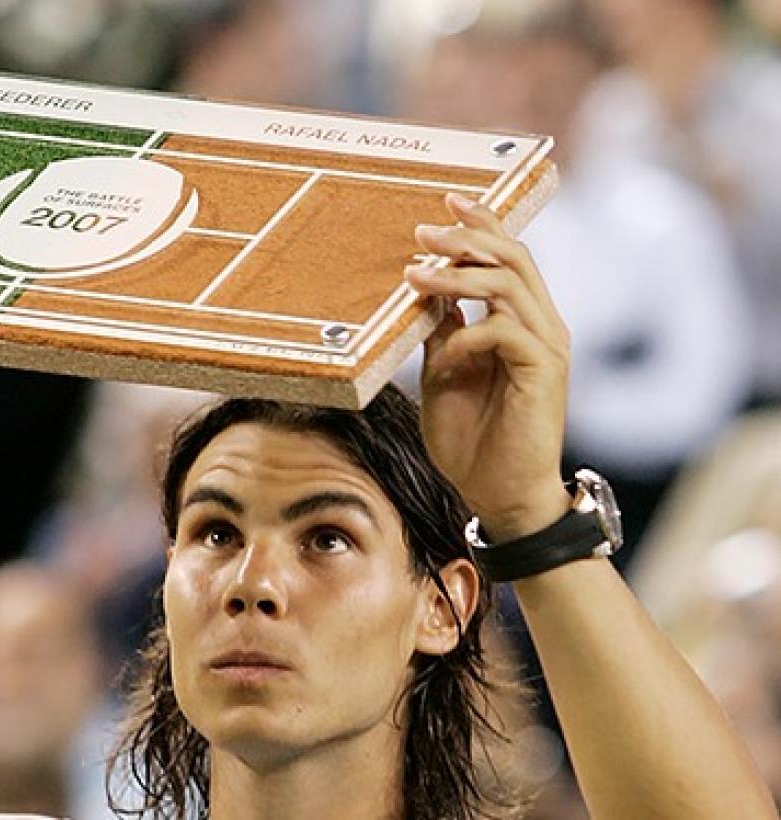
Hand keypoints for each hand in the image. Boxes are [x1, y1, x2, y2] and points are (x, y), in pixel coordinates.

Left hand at [409, 193, 571, 541]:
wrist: (500, 495)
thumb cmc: (473, 439)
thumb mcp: (444, 373)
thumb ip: (442, 332)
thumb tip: (424, 290)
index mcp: (521, 322)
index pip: (507, 257)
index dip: (481, 224)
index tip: (446, 201)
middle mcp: (541, 326)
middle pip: (513, 256)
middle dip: (468, 235)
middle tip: (423, 230)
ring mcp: (546, 347)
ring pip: (508, 284)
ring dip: (459, 272)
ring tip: (416, 273)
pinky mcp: (543, 371)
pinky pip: (503, 330)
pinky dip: (467, 332)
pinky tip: (443, 351)